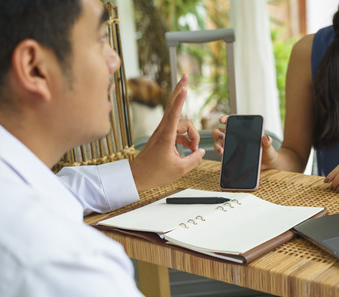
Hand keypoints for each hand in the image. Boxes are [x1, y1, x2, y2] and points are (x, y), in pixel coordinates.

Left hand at [130, 74, 204, 190]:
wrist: (136, 177)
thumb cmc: (154, 173)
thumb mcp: (180, 170)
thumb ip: (194, 160)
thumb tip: (201, 152)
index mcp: (166, 136)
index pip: (174, 113)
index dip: (181, 99)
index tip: (186, 88)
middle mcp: (164, 130)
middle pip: (174, 106)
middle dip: (180, 90)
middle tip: (185, 76)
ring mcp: (163, 133)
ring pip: (182, 124)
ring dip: (192, 134)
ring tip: (195, 150)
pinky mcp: (164, 138)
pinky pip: (179, 133)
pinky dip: (187, 139)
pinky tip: (191, 150)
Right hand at [212, 115, 278, 169]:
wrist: (268, 164)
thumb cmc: (268, 151)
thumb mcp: (269, 146)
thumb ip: (268, 141)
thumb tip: (265, 138)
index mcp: (242, 130)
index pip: (230, 121)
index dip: (224, 118)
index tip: (222, 121)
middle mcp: (233, 136)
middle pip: (219, 132)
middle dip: (218, 133)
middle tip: (223, 137)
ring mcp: (230, 146)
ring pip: (218, 143)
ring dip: (217, 146)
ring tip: (222, 151)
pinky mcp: (230, 156)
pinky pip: (222, 155)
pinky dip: (221, 155)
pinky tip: (223, 157)